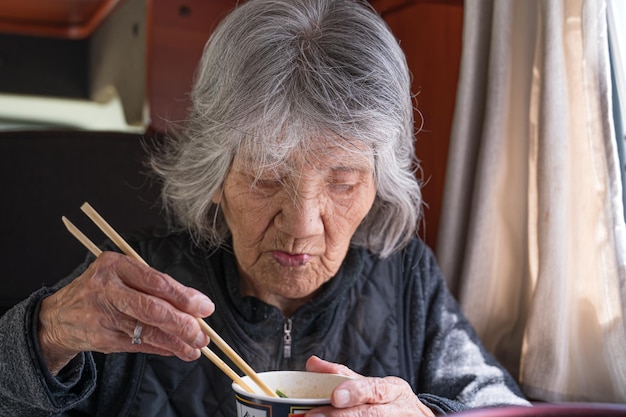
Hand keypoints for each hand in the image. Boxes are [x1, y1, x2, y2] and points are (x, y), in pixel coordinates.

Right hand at [38, 251, 213, 374]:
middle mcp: (107, 289)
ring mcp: (102, 316)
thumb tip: (195, 303)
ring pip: (147, 331)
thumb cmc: (101, 290)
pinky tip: (177, 350)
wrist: (58, 316)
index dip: (184, 296)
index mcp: (115, 265)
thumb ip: (154, 285)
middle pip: (152, 309)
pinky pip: (139, 345)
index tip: (205, 307)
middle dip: (183, 323)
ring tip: (196, 347)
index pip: (156, 282)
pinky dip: (162, 349)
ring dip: (176, 342)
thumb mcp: (121, 275)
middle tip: (203, 333)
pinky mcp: (102, 339)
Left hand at [305, 356, 434, 416]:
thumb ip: (344, 376)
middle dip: (342, 416)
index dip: (355, 392)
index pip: (376, 388)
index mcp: (394, 389)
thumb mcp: (373, 385)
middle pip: (373, 413)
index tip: (334, 396)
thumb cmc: (390, 401)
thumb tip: (313, 363)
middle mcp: (400, 409)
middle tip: (314, 415)